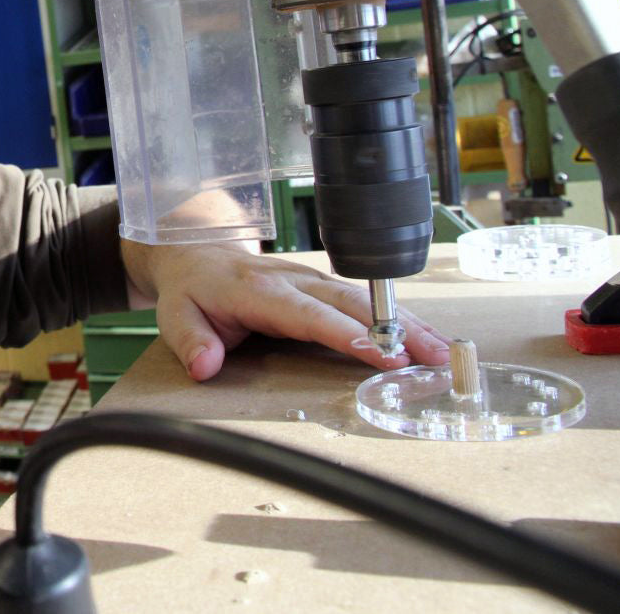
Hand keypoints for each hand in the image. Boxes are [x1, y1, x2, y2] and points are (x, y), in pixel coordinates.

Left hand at [122, 241, 451, 381]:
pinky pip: (362, 302)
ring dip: (406, 324)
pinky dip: (398, 319)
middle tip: (433, 358)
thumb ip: (191, 341)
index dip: (345, 333)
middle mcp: (292, 280)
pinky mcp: (322, 286)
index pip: (307, 314)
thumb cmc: (191, 290)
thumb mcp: (176, 316)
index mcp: (257, 290)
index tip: (380, 354)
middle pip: (350, 304)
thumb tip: (204, 366)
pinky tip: (427, 339)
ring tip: (443, 353)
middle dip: (395, 329)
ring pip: (364, 300)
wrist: (193, 253)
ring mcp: (310, 280)